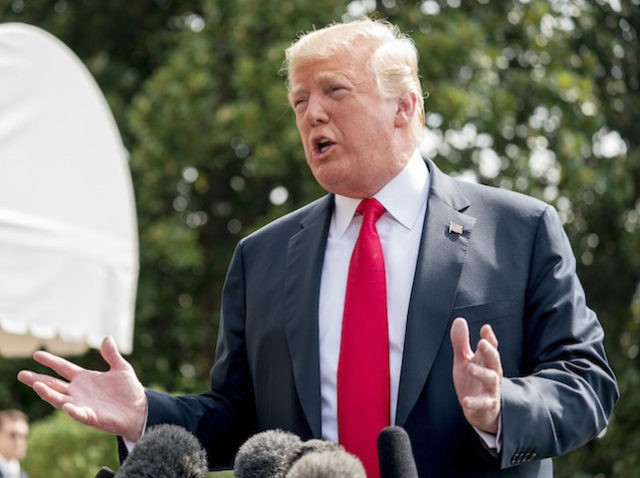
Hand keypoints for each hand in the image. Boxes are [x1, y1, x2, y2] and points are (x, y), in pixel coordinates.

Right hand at [17, 336, 146, 441]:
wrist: (139, 410)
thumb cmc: (128, 390)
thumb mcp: (121, 368)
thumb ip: (112, 355)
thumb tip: (107, 338)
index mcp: (84, 378)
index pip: (63, 368)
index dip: (50, 361)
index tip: (36, 354)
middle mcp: (79, 391)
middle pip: (54, 384)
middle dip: (37, 379)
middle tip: (21, 374)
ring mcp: (82, 404)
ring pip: (59, 399)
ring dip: (48, 393)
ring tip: (37, 386)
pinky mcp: (91, 416)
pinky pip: (78, 413)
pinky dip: (72, 410)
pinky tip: (67, 405)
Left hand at [450, 317, 502, 433]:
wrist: (479, 410)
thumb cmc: (472, 381)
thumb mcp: (463, 360)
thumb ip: (461, 342)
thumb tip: (459, 320)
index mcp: (486, 362)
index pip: (491, 347)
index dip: (489, 338)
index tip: (485, 328)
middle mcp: (491, 373)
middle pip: (494, 361)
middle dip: (490, 352)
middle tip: (482, 343)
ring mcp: (490, 390)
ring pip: (491, 380)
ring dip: (481, 373)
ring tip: (470, 367)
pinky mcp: (486, 405)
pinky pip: (482, 404)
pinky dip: (475, 402)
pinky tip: (465, 400)